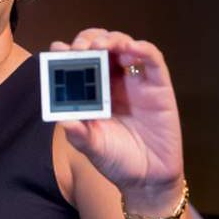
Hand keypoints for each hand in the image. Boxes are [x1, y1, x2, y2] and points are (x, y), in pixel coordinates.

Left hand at [51, 28, 184, 209]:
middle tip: (82, 47)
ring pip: (125, 46)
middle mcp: (113, 81)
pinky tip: (131, 48)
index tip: (59, 50)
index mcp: (92, 92)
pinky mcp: (159, 85)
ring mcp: (136, 81)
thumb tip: (62, 120)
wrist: (148, 179)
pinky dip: (142, 48)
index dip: (69, 52)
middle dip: (89, 40)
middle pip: (101, 46)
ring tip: (102, 45)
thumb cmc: (117, 160)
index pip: (79, 63)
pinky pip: (153, 60)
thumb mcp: (93, 148)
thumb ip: (79, 134)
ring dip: (112, 39)